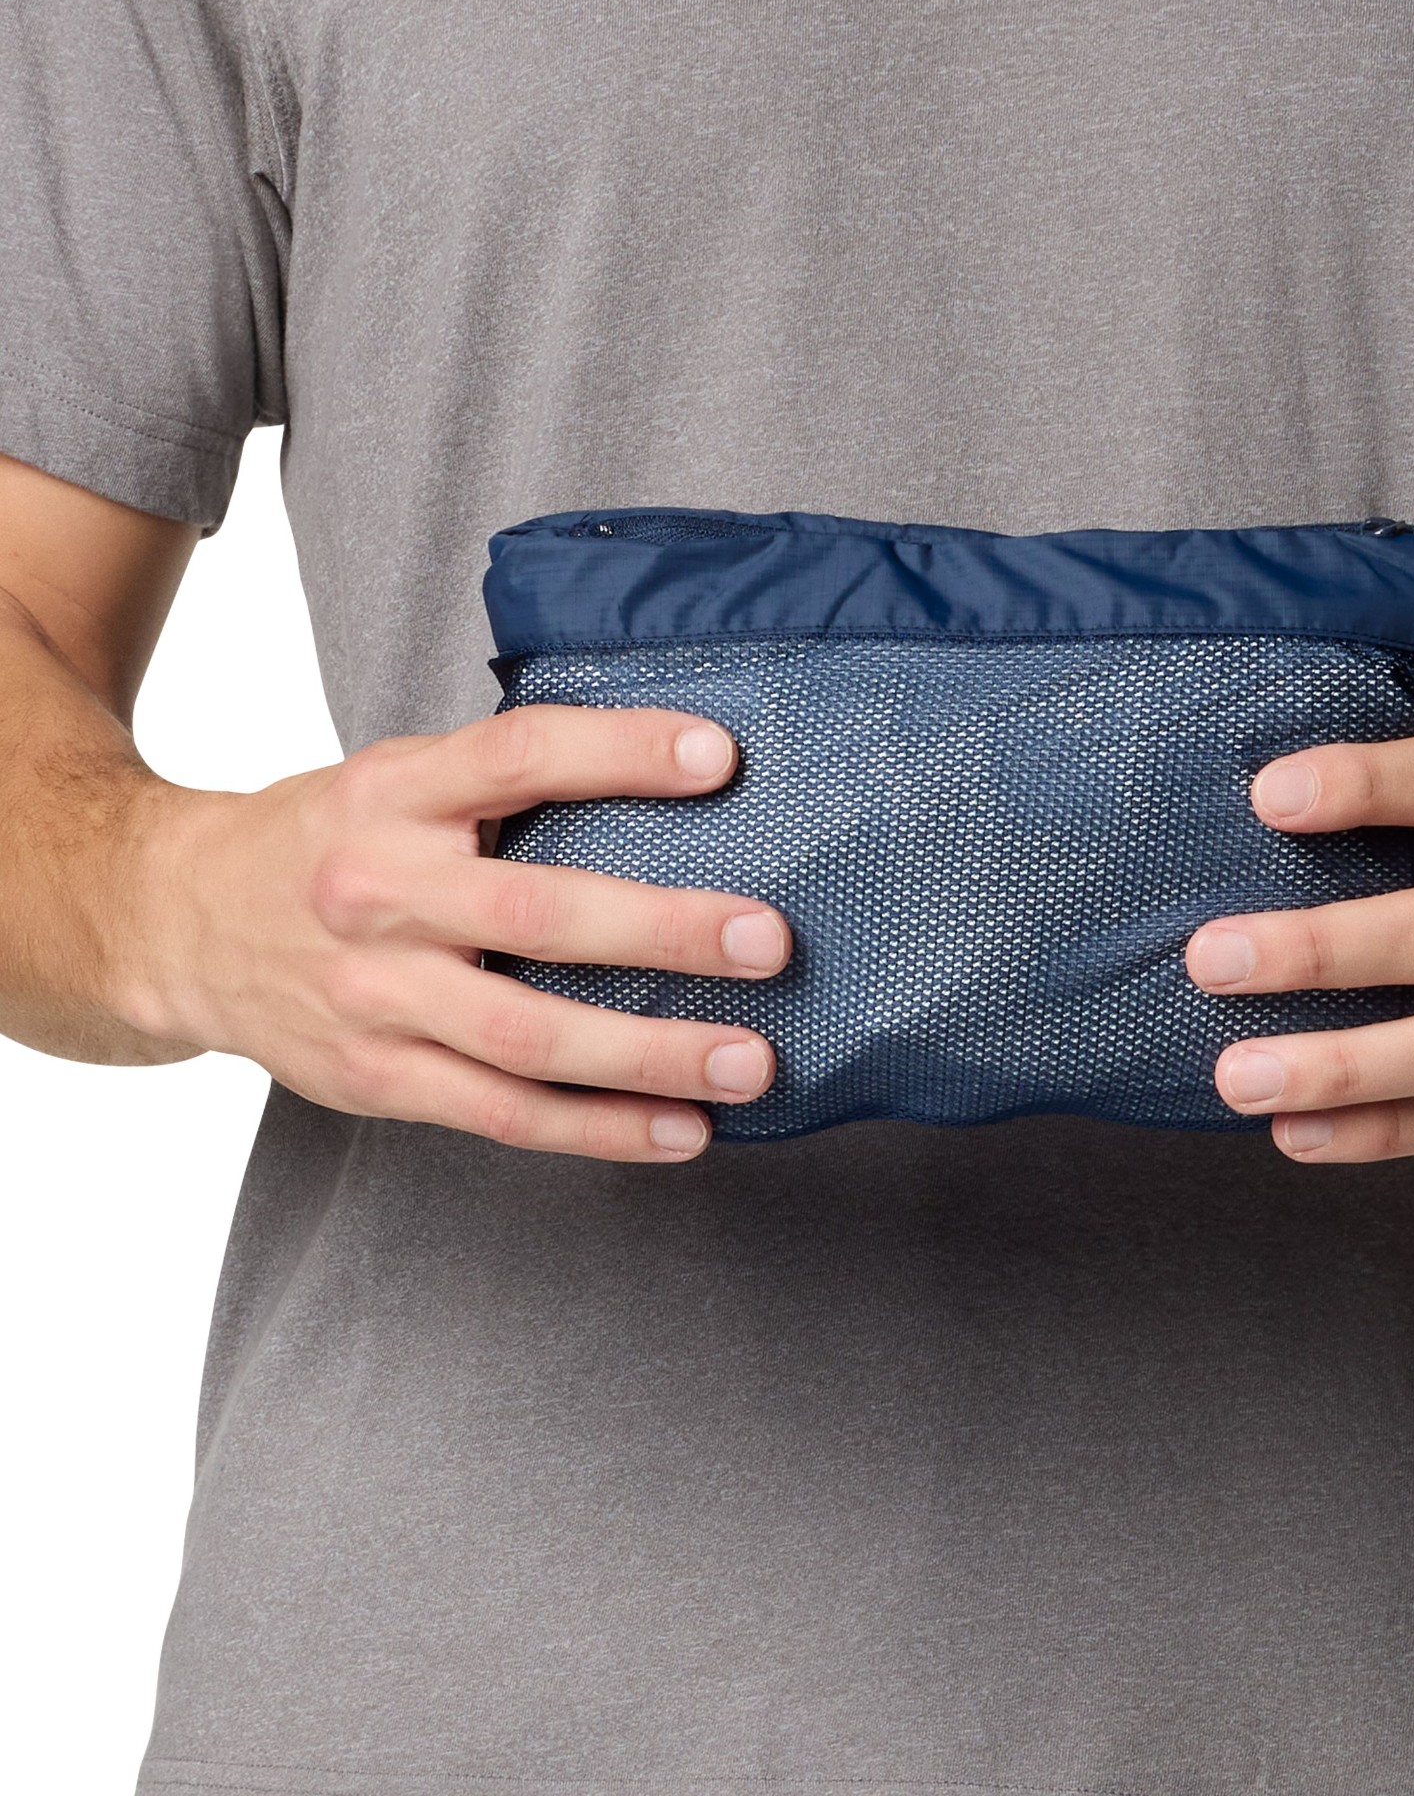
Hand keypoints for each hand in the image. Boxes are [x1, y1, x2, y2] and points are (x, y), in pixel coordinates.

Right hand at [112, 705, 789, 1161]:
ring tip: (749, 1059)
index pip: (516, 758)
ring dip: (650, 1054)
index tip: (719, 759)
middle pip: (536, 913)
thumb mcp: (393, 777)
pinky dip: (601, 1129)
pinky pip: (503, 1114)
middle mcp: (379, 892)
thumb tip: (672, 775)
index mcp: (390, 794)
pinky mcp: (376, 1076)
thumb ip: (498, 781)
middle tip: (766, 940)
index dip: (619, 753)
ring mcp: (374, 995)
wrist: (177, 923)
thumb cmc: (326, 840)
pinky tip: (682, 1129)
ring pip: (528, 1036)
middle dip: (664, 930)